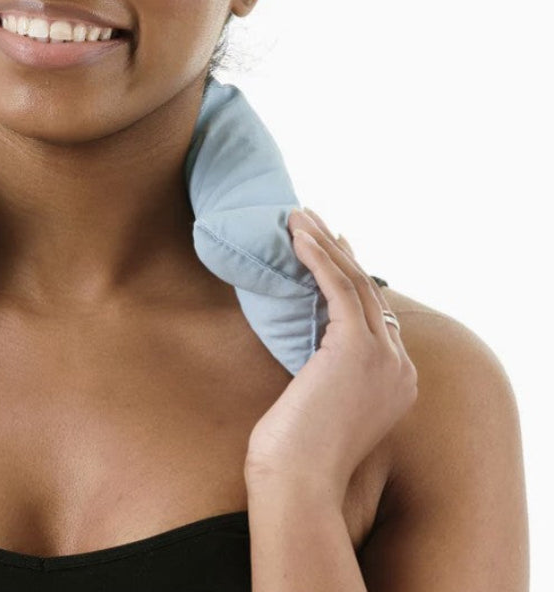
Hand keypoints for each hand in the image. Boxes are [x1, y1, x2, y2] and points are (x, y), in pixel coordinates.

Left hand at [245, 208, 416, 502]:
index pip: (376, 313)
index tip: (329, 246)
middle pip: (368, 290)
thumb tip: (309, 340)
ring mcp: (385, 358)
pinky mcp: (358, 348)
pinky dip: (317, 258)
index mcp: (397, 382)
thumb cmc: (297, 450)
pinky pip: (338, 288)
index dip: (351, 273)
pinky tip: (297, 238)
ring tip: (297, 217)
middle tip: (311, 219)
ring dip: (324, 244)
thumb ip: (329, 369)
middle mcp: (400, 367)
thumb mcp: (323, 400)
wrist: (298, 480)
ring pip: (355, 282)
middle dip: (337, 249)